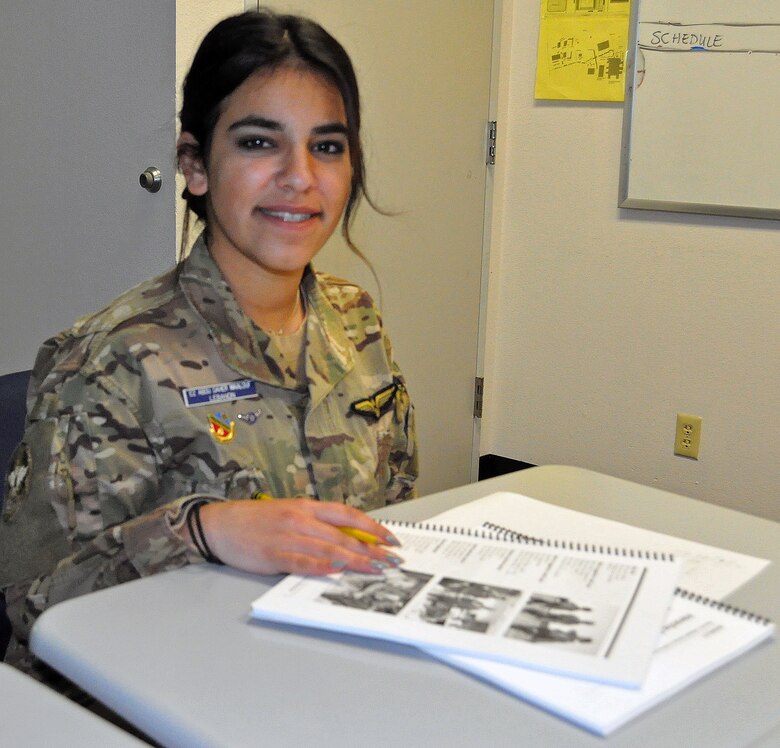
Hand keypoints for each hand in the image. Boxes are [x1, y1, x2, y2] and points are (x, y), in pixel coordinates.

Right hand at [197, 498, 402, 575]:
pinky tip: (338, 572)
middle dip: (371, 549)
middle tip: (393, 561)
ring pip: (328, 549)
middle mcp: (300, 519)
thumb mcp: (290, 514)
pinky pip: (302, 562)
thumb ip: (317, 525)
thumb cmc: (257, 521)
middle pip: (343, 535)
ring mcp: (287, 536)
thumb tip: (350, 540)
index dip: (372, 527)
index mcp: (306, 507)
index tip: (392, 539)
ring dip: (355, 561)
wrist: (220, 524)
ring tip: (376, 570)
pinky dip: (322, 567)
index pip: (348, 515)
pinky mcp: (273, 554)